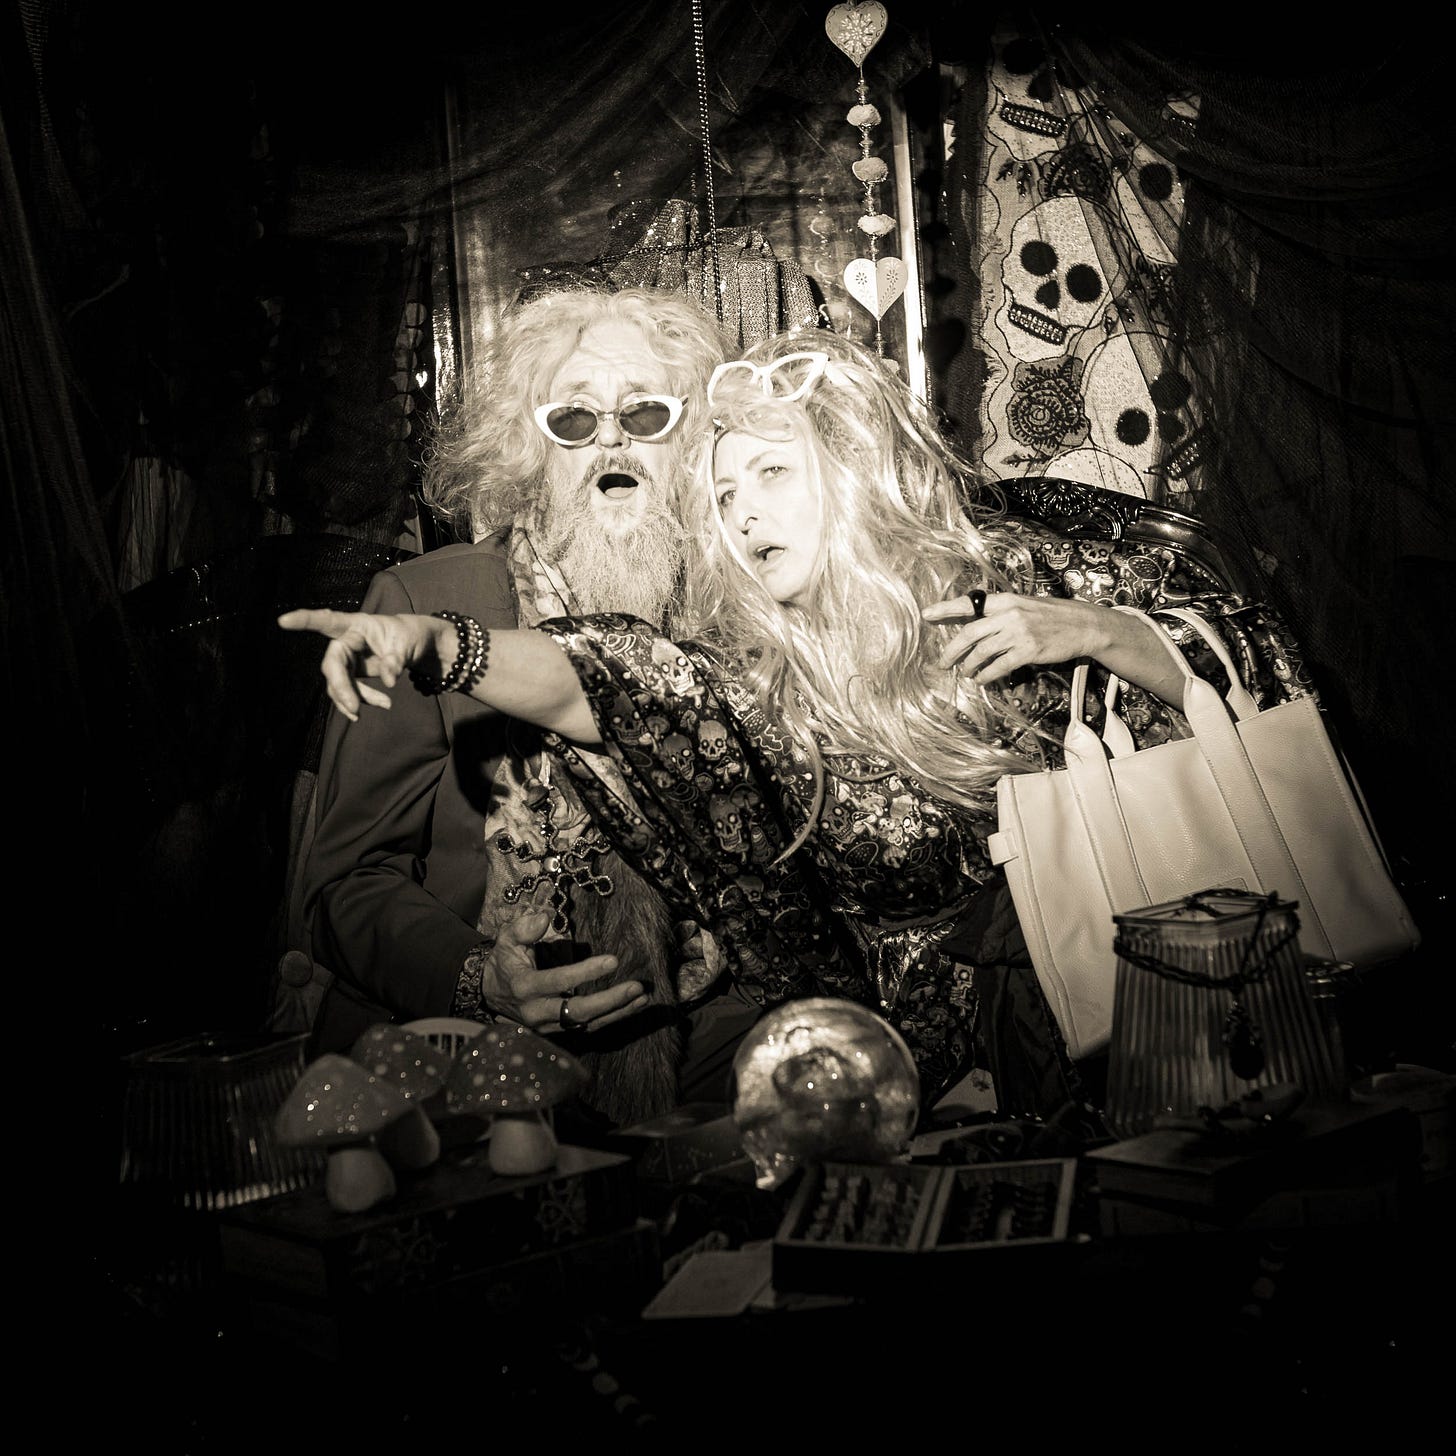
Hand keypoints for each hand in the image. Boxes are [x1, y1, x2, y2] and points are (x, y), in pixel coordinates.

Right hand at [277, 608, 450, 719]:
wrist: (415, 645)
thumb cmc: (408, 636)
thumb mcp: (408, 645)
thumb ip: (397, 660)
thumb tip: (389, 681)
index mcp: (357, 625)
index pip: (328, 620)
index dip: (305, 621)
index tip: (283, 621)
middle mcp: (347, 640)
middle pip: (333, 663)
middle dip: (341, 687)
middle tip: (355, 708)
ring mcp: (347, 658)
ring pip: (339, 683)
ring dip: (357, 698)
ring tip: (386, 705)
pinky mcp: (351, 673)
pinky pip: (349, 691)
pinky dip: (362, 701)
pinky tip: (382, 705)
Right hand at [484, 904, 651, 1033]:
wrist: (489, 995)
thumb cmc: (504, 962)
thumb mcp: (506, 940)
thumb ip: (523, 929)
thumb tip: (545, 919)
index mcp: (525, 987)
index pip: (559, 981)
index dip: (586, 972)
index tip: (613, 961)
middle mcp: (537, 1012)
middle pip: (577, 1012)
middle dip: (610, 1001)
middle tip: (636, 987)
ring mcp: (548, 1026)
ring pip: (587, 1023)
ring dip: (618, 1012)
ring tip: (643, 998)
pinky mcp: (557, 1031)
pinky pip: (588, 1027)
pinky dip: (612, 1018)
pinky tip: (633, 1006)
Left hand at [923, 591, 1109, 684]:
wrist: (1085, 625)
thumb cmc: (1053, 616)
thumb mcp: (1026, 606)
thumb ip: (1002, 614)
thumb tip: (976, 626)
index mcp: (1006, 600)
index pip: (969, 603)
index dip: (946, 609)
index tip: (926, 614)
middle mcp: (1009, 614)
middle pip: (969, 634)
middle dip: (951, 650)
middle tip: (942, 662)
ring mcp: (1019, 633)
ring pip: (981, 652)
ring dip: (969, 666)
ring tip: (964, 673)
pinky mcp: (1028, 651)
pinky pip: (998, 666)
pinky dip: (986, 675)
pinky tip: (981, 680)